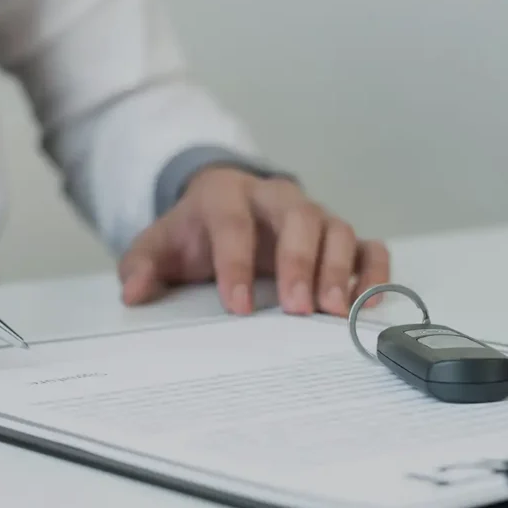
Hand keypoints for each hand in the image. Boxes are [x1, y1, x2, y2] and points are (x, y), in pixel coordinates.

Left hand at [118, 166, 389, 315]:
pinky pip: (368, 246)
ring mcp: (313, 217)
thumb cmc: (195, 232)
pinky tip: (366, 305)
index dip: (236, 263)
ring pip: (337, 229)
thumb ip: (142, 265)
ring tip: (333, 312)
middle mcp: (277, 200)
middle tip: (297, 307)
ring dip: (339, 270)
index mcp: (228, 196)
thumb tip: (134, 293)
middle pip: (298, 218)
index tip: (237, 306)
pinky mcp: (337, 237)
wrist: (223, 206)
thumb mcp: (160, 244)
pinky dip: (374, 272)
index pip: (234, 224)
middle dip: (299, 262)